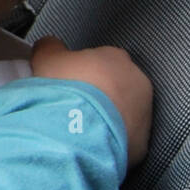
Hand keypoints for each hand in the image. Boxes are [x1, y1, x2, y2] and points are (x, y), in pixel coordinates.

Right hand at [30, 35, 152, 167]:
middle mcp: (137, 82)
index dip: (81, 71)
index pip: (99, 59)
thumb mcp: (46, 58)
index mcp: (115, 57)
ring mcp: (143, 114)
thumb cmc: (66, 91)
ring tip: (78, 128)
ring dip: (104, 118)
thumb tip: (50, 45)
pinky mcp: (141, 144)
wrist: (80, 134)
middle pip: (114, 85)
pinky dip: (107, 141)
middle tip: (72, 105)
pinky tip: (87, 144)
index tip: (66, 82)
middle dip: (97, 94)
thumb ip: (50, 47)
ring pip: (121, 113)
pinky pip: (121, 139)